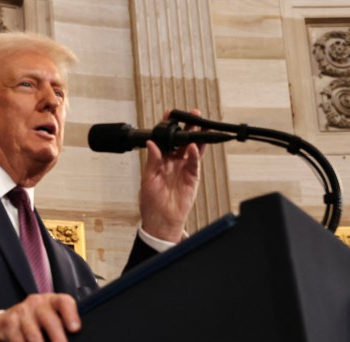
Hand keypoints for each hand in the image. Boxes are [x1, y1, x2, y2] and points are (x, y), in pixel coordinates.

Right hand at [0, 293, 80, 341]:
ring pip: (33, 335)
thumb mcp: (50, 319)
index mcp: (52, 301)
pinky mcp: (8, 325)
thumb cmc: (36, 323)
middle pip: (50, 321)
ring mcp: (20, 313)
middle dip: (58, 341)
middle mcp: (36, 303)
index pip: (64, 302)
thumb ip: (63, 326)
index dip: (71, 315)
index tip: (76, 330)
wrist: (4, 322)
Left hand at [138, 109, 204, 242]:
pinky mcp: (192, 177)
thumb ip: (152, 160)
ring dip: (197, 136)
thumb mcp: (148, 179)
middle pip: (182, 140)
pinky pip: (195, 163)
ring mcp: (184, 168)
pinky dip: (195, 155)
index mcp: (160, 160)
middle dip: (187, 127)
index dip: (168, 127)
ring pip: (192, 148)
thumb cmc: (151, 202)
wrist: (161, 220)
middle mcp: (173, 161)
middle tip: (193, 114)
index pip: (166, 139)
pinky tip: (194, 147)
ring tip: (201, 125)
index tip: (170, 114)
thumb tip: (151, 144)